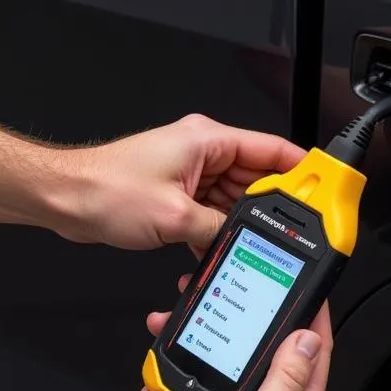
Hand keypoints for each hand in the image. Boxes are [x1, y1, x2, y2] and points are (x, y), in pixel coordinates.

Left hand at [53, 114, 304, 252]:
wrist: (66, 199)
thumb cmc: (105, 190)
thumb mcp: (175, 216)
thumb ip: (218, 229)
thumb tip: (242, 239)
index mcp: (207, 140)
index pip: (271, 149)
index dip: (301, 170)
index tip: (325, 187)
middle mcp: (200, 151)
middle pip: (254, 178)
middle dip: (269, 207)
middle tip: (290, 232)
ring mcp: (187, 173)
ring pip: (232, 200)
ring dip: (236, 225)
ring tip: (247, 246)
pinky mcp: (175, 194)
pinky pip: (209, 212)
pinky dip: (214, 231)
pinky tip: (216, 251)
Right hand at [145, 303, 331, 390]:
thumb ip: (287, 378)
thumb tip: (307, 339)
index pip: (315, 354)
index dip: (313, 319)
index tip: (307, 291)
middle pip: (265, 354)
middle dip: (242, 325)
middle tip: (224, 299)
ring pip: (225, 367)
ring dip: (200, 350)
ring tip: (175, 336)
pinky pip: (196, 388)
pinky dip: (176, 380)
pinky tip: (162, 382)